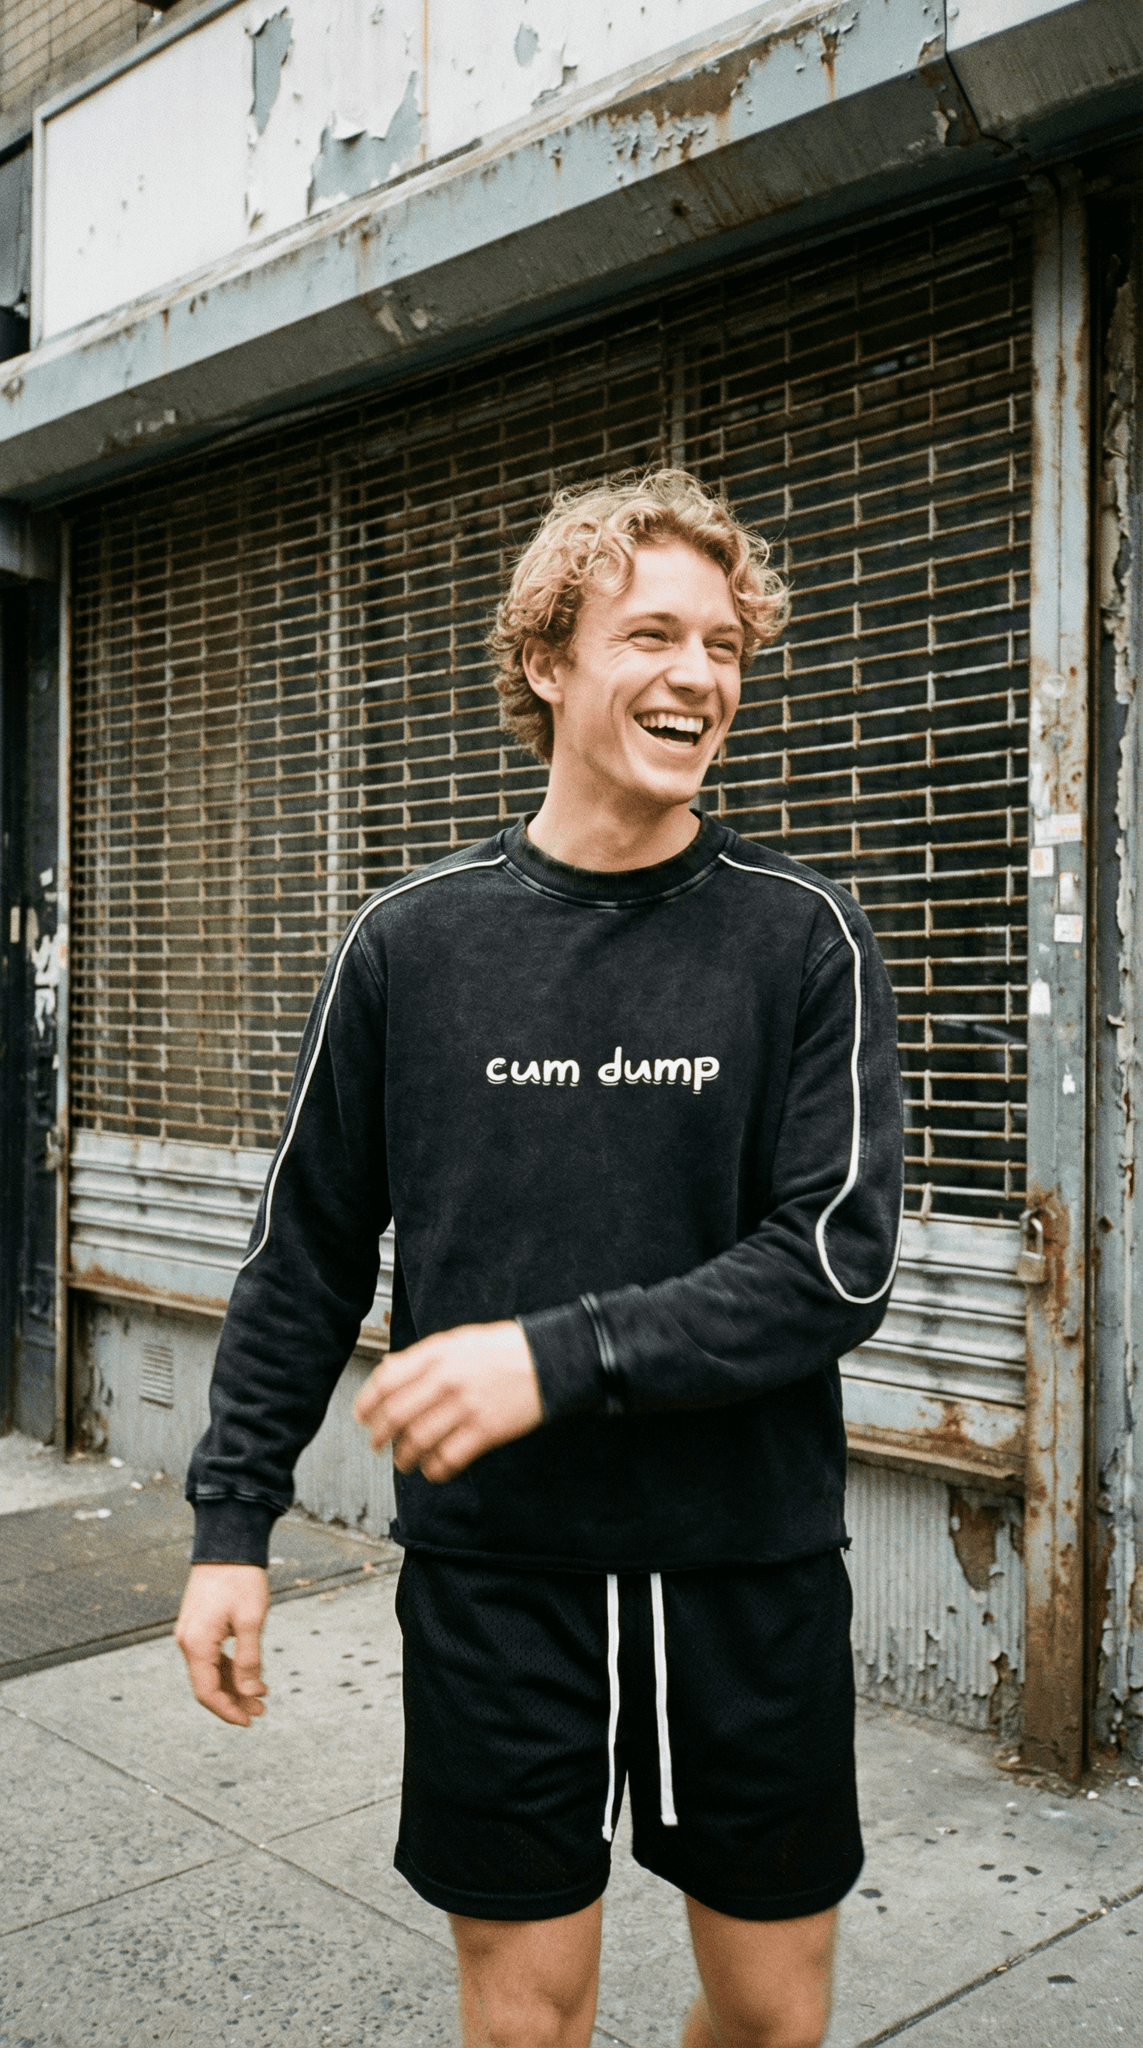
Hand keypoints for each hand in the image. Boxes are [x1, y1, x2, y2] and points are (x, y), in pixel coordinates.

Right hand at [175, 1563, 269, 1725]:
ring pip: (210, 1671)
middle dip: (234, 1700)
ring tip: (261, 1694)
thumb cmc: (241, 1579)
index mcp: (197, 1644)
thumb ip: (249, 1659)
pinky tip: (250, 1673)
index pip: (206, 1692)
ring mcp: (191, 1633)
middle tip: (262, 1709)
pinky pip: (211, 1656)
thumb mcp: (251, 1620)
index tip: (249, 1720)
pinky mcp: (198, 1624)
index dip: (227, 1710)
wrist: (227, 1543)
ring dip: (233, 1685)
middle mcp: (187, 1641)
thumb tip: (251, 1692)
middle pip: (207, 1684)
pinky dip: (229, 1668)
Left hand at [354, 1320, 542, 1481]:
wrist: (549, 1360)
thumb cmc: (504, 1349)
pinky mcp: (485, 1431)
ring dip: (404, 1457)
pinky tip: (432, 1469)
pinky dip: (434, 1469)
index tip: (362, 1416)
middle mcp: (447, 1379)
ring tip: (404, 1461)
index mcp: (438, 1354)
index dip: (367, 1403)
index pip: (386, 1381)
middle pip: (396, 1415)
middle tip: (377, 1444)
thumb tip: (388, 1371)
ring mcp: (466, 1406)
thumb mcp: (459, 1340)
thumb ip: (423, 1356)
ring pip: (418, 1441)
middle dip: (379, 1436)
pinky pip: (448, 1458)